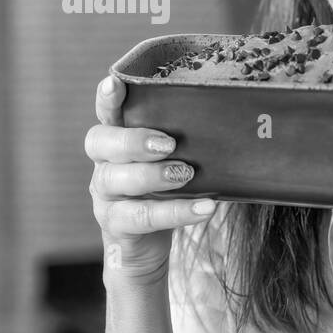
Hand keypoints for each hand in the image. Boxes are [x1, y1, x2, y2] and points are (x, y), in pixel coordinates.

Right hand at [86, 74, 215, 287]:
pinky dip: (175, 211)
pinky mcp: (116, 225)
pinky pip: (140, 217)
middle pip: (100, 142)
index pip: (106, 112)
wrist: (146, 248)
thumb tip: (232, 114)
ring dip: (152, 174)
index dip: (107, 98)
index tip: (115, 83)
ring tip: (186, 174)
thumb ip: (182, 140)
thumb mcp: (169, 161)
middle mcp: (103, 163)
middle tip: (169, 144)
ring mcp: (105, 195)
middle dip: (133, 140)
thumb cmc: (164, 192)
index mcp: (115, 140)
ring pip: (114, 179)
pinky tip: (204, 208)